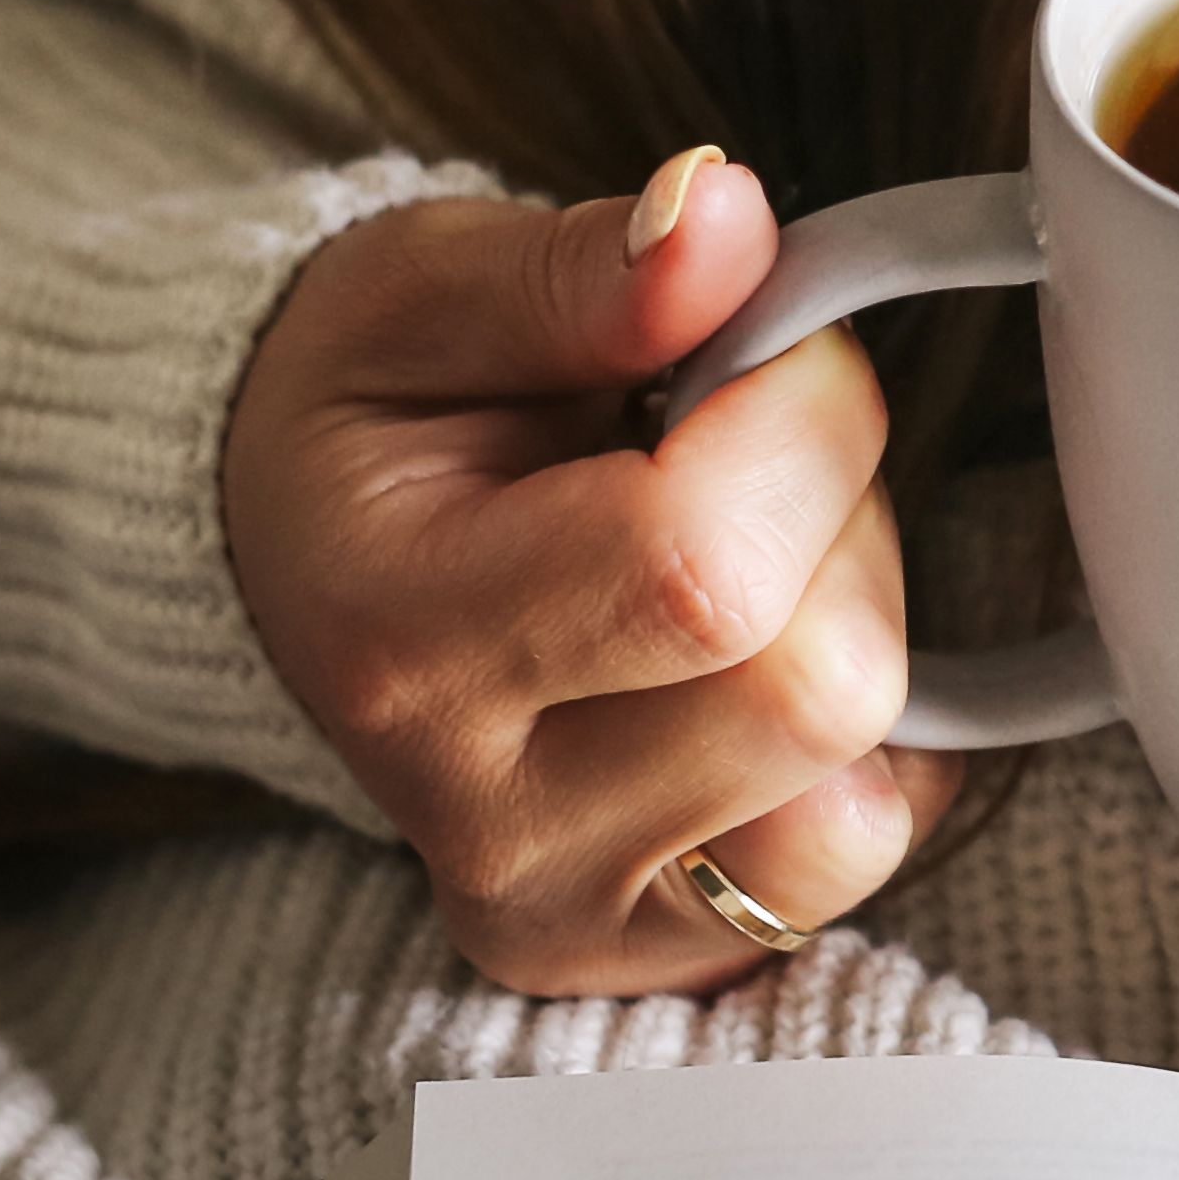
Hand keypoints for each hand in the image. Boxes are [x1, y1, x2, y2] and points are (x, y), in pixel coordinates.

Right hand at [222, 146, 953, 994]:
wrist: (305, 570)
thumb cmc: (374, 416)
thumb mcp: (425, 291)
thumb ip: (582, 269)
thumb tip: (729, 220)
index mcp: (400, 647)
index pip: (707, 567)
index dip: (802, 418)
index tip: (758, 347)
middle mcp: (491, 830)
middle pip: (819, 685)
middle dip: (834, 521)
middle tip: (735, 456)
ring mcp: (582, 918)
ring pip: (864, 778)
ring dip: (850, 634)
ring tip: (735, 567)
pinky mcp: (667, 959)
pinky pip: (872, 842)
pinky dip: (858, 735)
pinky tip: (744, 660)